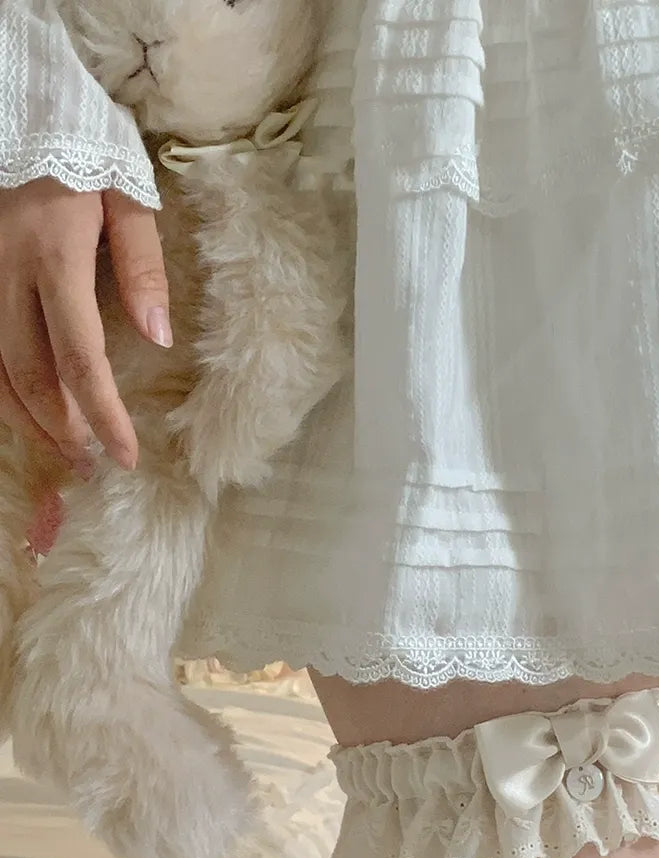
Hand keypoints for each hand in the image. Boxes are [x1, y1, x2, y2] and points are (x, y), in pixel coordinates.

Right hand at [0, 179, 170, 471]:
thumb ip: (143, 269)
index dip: (103, 415)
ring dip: (27, 420)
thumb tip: (158, 338)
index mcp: (54, 256)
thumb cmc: (85, 151)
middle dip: (62, 430)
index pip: (79, 358)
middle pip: (28, 376)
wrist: (22, 106)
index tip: (126, 455)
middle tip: (92, 464)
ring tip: (63, 451)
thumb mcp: (128, 197)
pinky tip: (24, 414)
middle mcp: (5, 274)